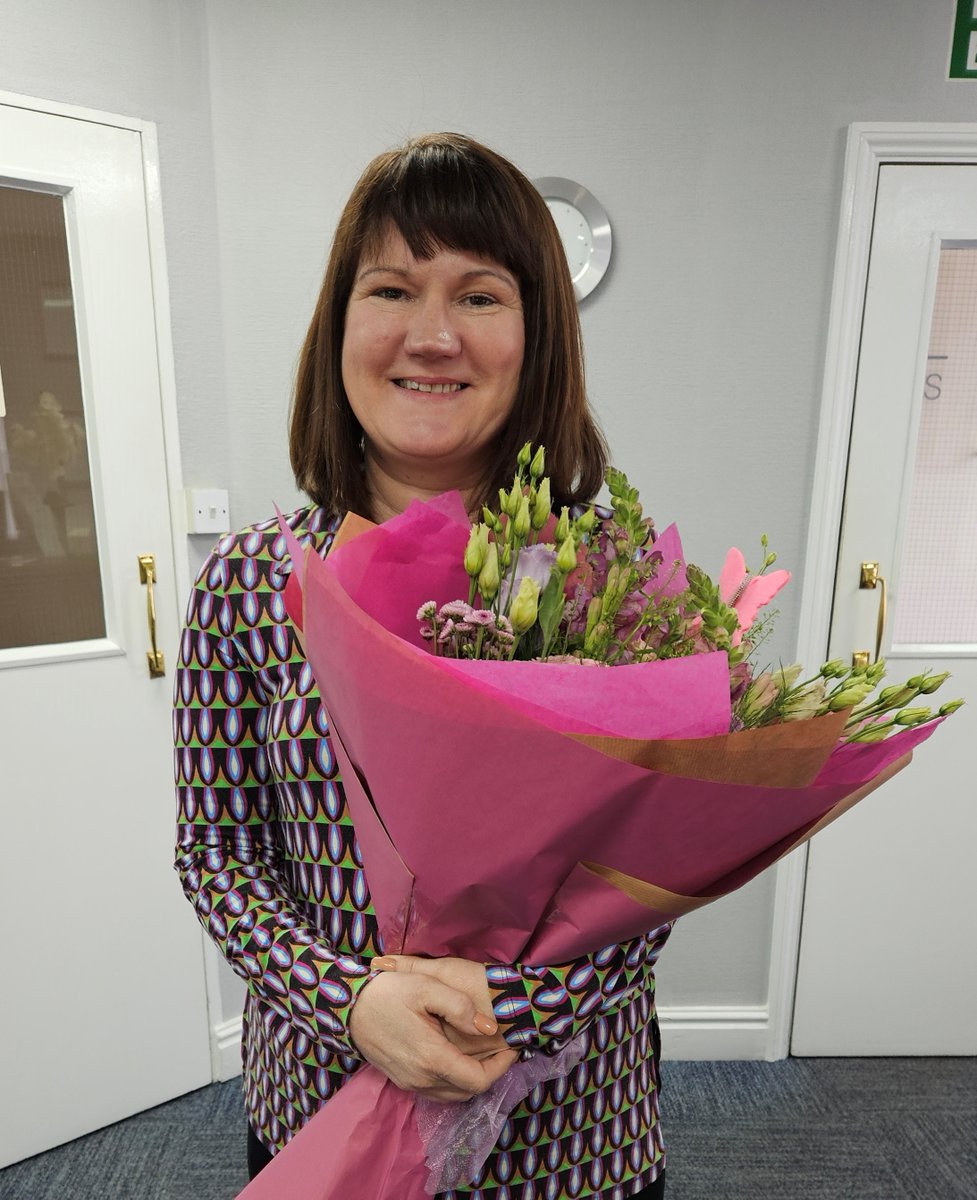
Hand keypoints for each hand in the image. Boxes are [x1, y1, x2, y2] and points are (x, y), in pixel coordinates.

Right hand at [349, 967, 517, 1102]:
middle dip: (490, 1073)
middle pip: (468, 1091)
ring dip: (471, 1079)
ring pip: (453, 1095)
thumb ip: (460, 1007)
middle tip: (500, 1049)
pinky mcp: (401, 1081)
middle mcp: (422, 1079)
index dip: (502, 1068)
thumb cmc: (388, 992)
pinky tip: (456, 1057)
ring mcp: (410, 1084)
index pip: (478, 1080)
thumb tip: (488, 1028)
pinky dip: (453, 1081)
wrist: (346, 1007)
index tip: (512, 1048)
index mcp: (432, 1058)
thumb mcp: (427, 986)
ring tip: (482, 1053)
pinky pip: (437, 1092)